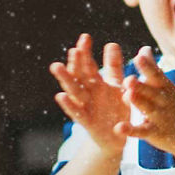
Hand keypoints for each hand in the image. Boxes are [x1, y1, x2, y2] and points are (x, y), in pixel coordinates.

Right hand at [49, 34, 127, 154]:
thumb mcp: (117, 86)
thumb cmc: (116, 109)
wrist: (118, 137)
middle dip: (76, 63)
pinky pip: (77, 113)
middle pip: (79, 76)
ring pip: (74, 91)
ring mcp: (86, 107)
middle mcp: (88, 93)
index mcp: (96, 84)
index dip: (86, 52)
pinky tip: (60, 95)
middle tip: (73, 49)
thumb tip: (111, 43)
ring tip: (56, 66)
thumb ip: (114, 67)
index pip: (88, 65)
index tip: (85, 37)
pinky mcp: (87, 122)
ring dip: (66, 79)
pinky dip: (68, 105)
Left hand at [116, 47, 174, 156]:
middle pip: (151, 91)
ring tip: (128, 96)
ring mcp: (160, 117)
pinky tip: (119, 128)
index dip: (148, 67)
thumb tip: (144, 48)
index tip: (138, 57)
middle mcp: (163, 101)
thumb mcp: (165, 87)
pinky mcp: (154, 133)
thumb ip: (152, 69)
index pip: (156, 75)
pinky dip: (131, 130)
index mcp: (165, 88)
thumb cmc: (173, 107)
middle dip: (141, 85)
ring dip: (138, 102)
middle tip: (128, 79)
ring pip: (147, 108)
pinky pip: (141, 131)